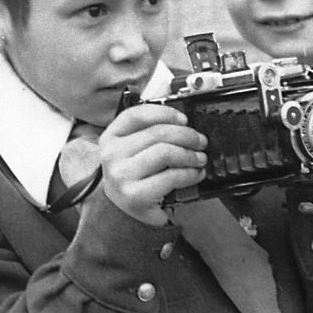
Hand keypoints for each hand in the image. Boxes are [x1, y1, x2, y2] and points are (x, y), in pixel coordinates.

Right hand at [99, 103, 208, 226]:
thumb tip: (172, 103)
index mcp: (111, 137)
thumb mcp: (136, 148)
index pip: (137, 115)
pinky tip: (196, 174)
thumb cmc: (136, 174)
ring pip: (166, 153)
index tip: (185, 119)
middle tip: (201, 142)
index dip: (165, 113)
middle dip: (187, 135)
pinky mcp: (136, 195)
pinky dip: (190, 174)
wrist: (124, 210)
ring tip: (200, 159)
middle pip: (158, 133)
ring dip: (190, 155)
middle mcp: (112, 154)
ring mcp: (122, 175)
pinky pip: (171, 177)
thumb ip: (150, 126)